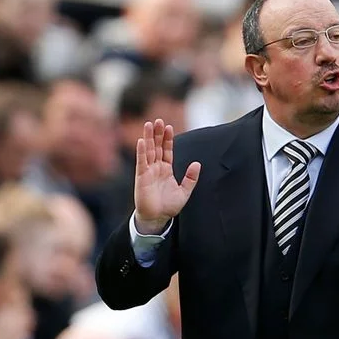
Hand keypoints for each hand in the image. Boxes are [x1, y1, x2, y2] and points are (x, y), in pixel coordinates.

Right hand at [134, 119, 200, 233]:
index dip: (167, 139)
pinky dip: (141, 151)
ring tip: (149, 124)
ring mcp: (148, 171)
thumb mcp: (185, 191)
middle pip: (156, 147)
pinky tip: (141, 141)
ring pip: (148, 151)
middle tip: (158, 120)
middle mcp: (156, 168)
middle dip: (157, 133)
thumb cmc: (169, 206)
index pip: (166, 150)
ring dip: (148, 137)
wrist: (158, 218)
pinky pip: (142, 162)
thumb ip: (191, 178)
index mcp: (166, 169)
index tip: (169, 126)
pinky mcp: (141, 177)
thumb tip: (197, 164)